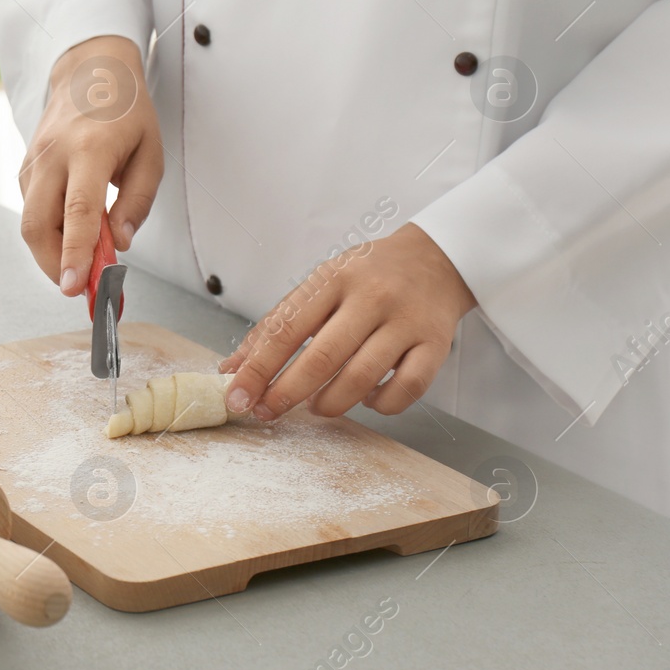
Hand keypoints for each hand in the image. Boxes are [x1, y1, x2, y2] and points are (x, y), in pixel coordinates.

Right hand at [18, 35, 163, 292]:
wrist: (90, 72)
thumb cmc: (125, 112)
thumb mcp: (151, 153)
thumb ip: (137, 202)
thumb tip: (119, 243)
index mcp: (89, 149)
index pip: (76, 211)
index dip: (75, 253)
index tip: (76, 286)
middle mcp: (53, 156)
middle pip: (37, 226)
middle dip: (54, 265)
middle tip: (79, 285)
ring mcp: (33, 162)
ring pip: (30, 223)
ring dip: (54, 251)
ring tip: (84, 256)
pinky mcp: (25, 169)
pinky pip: (32, 211)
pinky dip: (51, 232)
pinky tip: (73, 230)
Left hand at [219, 224, 476, 418]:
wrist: (436, 257)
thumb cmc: (367, 276)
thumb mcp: (320, 285)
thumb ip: (277, 325)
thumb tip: (233, 368)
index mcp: (333, 279)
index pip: (286, 329)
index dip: (257, 369)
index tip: (238, 397)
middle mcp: (371, 298)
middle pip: (322, 358)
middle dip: (286, 394)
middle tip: (267, 412)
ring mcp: (406, 322)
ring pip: (362, 378)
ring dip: (330, 403)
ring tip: (317, 406)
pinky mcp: (435, 344)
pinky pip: (406, 389)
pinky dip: (380, 404)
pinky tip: (366, 399)